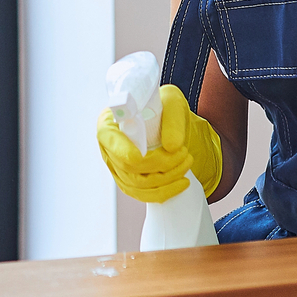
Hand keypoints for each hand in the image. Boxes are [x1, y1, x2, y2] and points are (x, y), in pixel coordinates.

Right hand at [97, 85, 222, 203]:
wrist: (171, 124)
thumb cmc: (165, 108)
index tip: (145, 155)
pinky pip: (143, 195)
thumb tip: (171, 146)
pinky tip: (181, 183)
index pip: (110, 141)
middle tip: (184, 154)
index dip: (125, 151)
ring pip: (138, 184)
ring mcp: (118, 167)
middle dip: (160, 164)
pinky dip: (164, 192)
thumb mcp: (172, 102)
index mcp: (110, 123)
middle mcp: (109, 147)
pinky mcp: (130, 182)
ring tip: (186, 163)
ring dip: (167, 178)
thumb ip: (172, 119)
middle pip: (128, 167)